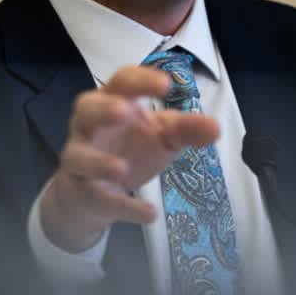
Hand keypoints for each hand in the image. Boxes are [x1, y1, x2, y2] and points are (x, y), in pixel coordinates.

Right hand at [38, 65, 220, 252]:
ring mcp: (80, 159)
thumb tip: (216, 128)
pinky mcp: (83, 192)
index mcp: (112, 102)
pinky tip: (149, 213)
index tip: (166, 85)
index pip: (122, 82)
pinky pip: (99, 198)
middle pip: (86, 108)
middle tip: (124, 112)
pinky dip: (124, 206)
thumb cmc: (129, 149)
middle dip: (103, 110)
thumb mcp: (161, 136)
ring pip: (79, 156)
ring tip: (123, 169)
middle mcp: (89, 126)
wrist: (93, 193)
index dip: (141, 80)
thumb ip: (186, 129)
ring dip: (99, 162)